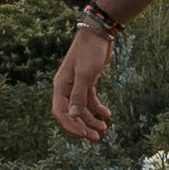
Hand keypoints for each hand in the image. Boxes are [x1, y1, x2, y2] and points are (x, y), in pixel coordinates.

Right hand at [50, 21, 113, 144]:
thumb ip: (79, 95)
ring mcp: (77, 85)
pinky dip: (98, 108)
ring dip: (92, 119)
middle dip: (83, 126)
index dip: (71, 126)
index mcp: (61, 86)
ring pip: (82, 109)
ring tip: (104, 128)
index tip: (85, 135)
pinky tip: (107, 114)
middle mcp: (66, 87)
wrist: (99, 32)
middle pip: (71, 113)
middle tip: (96, 138)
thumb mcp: (86, 74)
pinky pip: (90, 100)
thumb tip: (73, 115)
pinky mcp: (88, 81)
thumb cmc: (90, 51)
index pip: (61, 112)